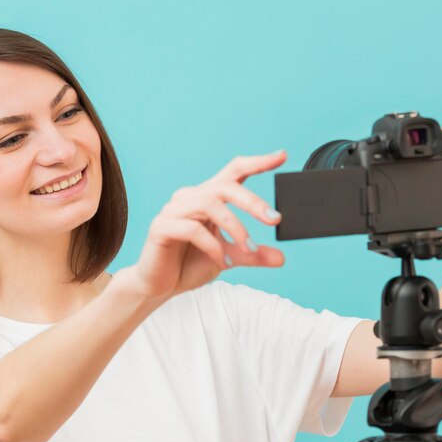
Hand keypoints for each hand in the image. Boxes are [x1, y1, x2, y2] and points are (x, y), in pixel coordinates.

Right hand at [127, 151, 287, 299]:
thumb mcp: (229, 258)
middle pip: (224, 186)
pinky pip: (191, 229)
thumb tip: (281, 258)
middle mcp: (190, 198)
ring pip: (209, 204)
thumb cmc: (190, 264)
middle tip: (275, 219)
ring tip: (248, 249)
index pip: (233, 171)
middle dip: (252, 201)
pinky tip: (222, 261)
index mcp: (208, 198)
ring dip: (235, 227)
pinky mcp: (161, 227)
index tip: (281, 155)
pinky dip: (212, 246)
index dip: (257, 162)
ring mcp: (173, 210)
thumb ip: (252, 255)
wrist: (160, 286)